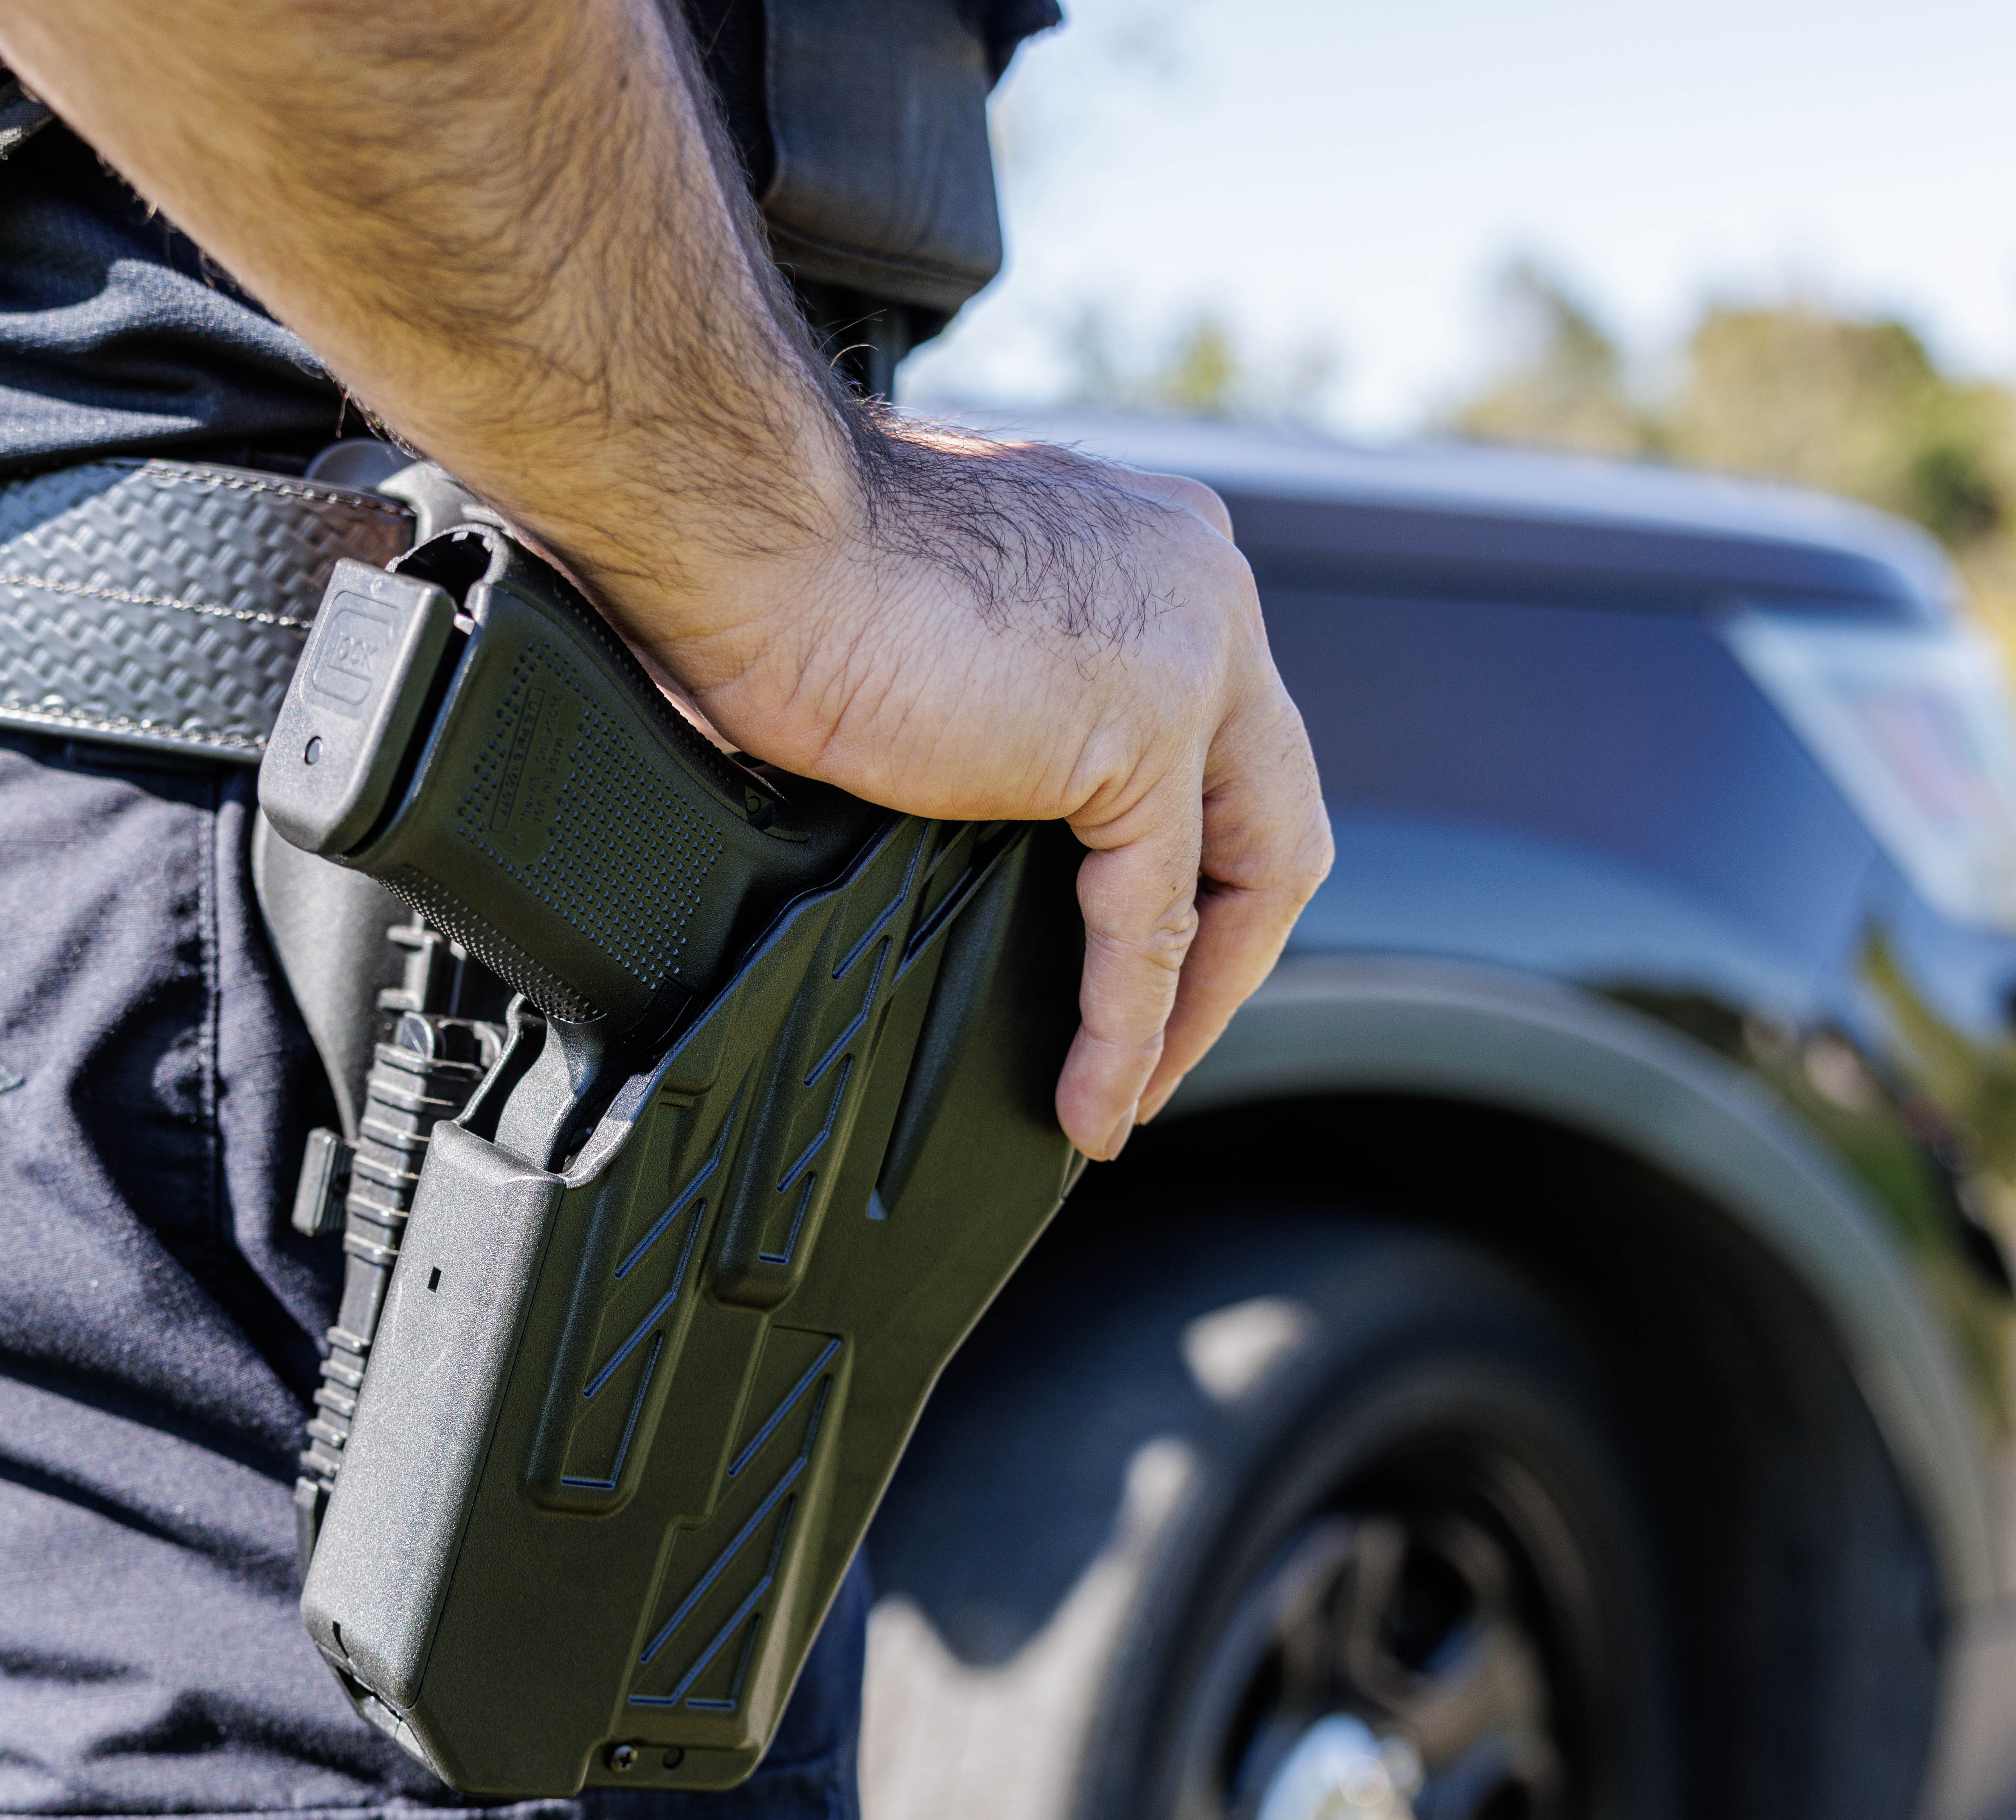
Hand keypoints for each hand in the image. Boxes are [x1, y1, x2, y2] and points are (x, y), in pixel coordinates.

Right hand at [628, 422, 1329, 1161]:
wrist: (746, 527)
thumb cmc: (788, 565)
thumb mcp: (949, 634)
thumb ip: (1017, 709)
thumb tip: (991, 796)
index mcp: (1157, 557)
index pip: (1232, 741)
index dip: (1205, 867)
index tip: (1148, 961)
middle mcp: (1200, 591)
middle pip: (1269, 811)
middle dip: (1228, 953)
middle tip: (1158, 1051)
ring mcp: (1188, 655)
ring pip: (1246, 872)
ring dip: (1192, 1007)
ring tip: (1125, 1096)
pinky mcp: (1140, 732)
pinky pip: (1153, 918)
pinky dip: (1129, 1022)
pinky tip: (1095, 1093)